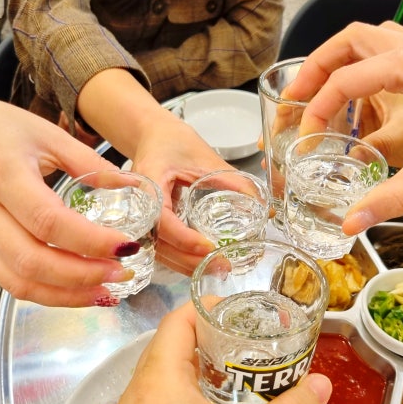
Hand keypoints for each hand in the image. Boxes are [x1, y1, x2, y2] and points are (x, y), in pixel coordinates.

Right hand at [0, 96, 144, 306]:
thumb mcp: (45, 133)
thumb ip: (89, 162)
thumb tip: (133, 186)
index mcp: (3, 175)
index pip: (48, 221)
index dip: (90, 241)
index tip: (126, 245)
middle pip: (33, 262)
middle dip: (84, 276)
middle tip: (124, 271)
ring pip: (21, 283)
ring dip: (68, 295)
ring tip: (108, 290)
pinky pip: (13, 283)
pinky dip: (49, 294)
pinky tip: (80, 290)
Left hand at [113, 302, 331, 403]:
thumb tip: (322, 384)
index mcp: (160, 377)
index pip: (178, 318)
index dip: (209, 306)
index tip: (243, 310)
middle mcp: (139, 389)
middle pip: (171, 341)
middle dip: (209, 333)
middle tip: (248, 338)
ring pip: (163, 370)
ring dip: (197, 362)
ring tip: (236, 369)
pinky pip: (159, 396)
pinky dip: (186, 388)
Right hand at [131, 117, 231, 273]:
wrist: (150, 134)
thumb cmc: (173, 141)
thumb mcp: (206, 158)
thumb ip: (234, 182)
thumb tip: (264, 209)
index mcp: (149, 184)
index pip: (162, 221)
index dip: (185, 239)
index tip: (210, 248)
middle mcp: (138, 205)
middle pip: (158, 244)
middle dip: (189, 260)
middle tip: (221, 266)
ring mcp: (139, 217)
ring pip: (158, 251)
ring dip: (185, 264)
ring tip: (215, 269)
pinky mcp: (147, 223)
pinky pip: (159, 246)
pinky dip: (179, 257)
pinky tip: (199, 263)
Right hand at [291, 22, 402, 234]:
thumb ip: (390, 197)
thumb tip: (349, 224)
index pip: (344, 80)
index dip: (315, 110)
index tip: (304, 139)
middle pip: (350, 40)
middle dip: (316, 67)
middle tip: (296, 97)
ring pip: (374, 41)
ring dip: (344, 64)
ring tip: (326, 97)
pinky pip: (395, 55)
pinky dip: (371, 71)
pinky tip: (371, 107)